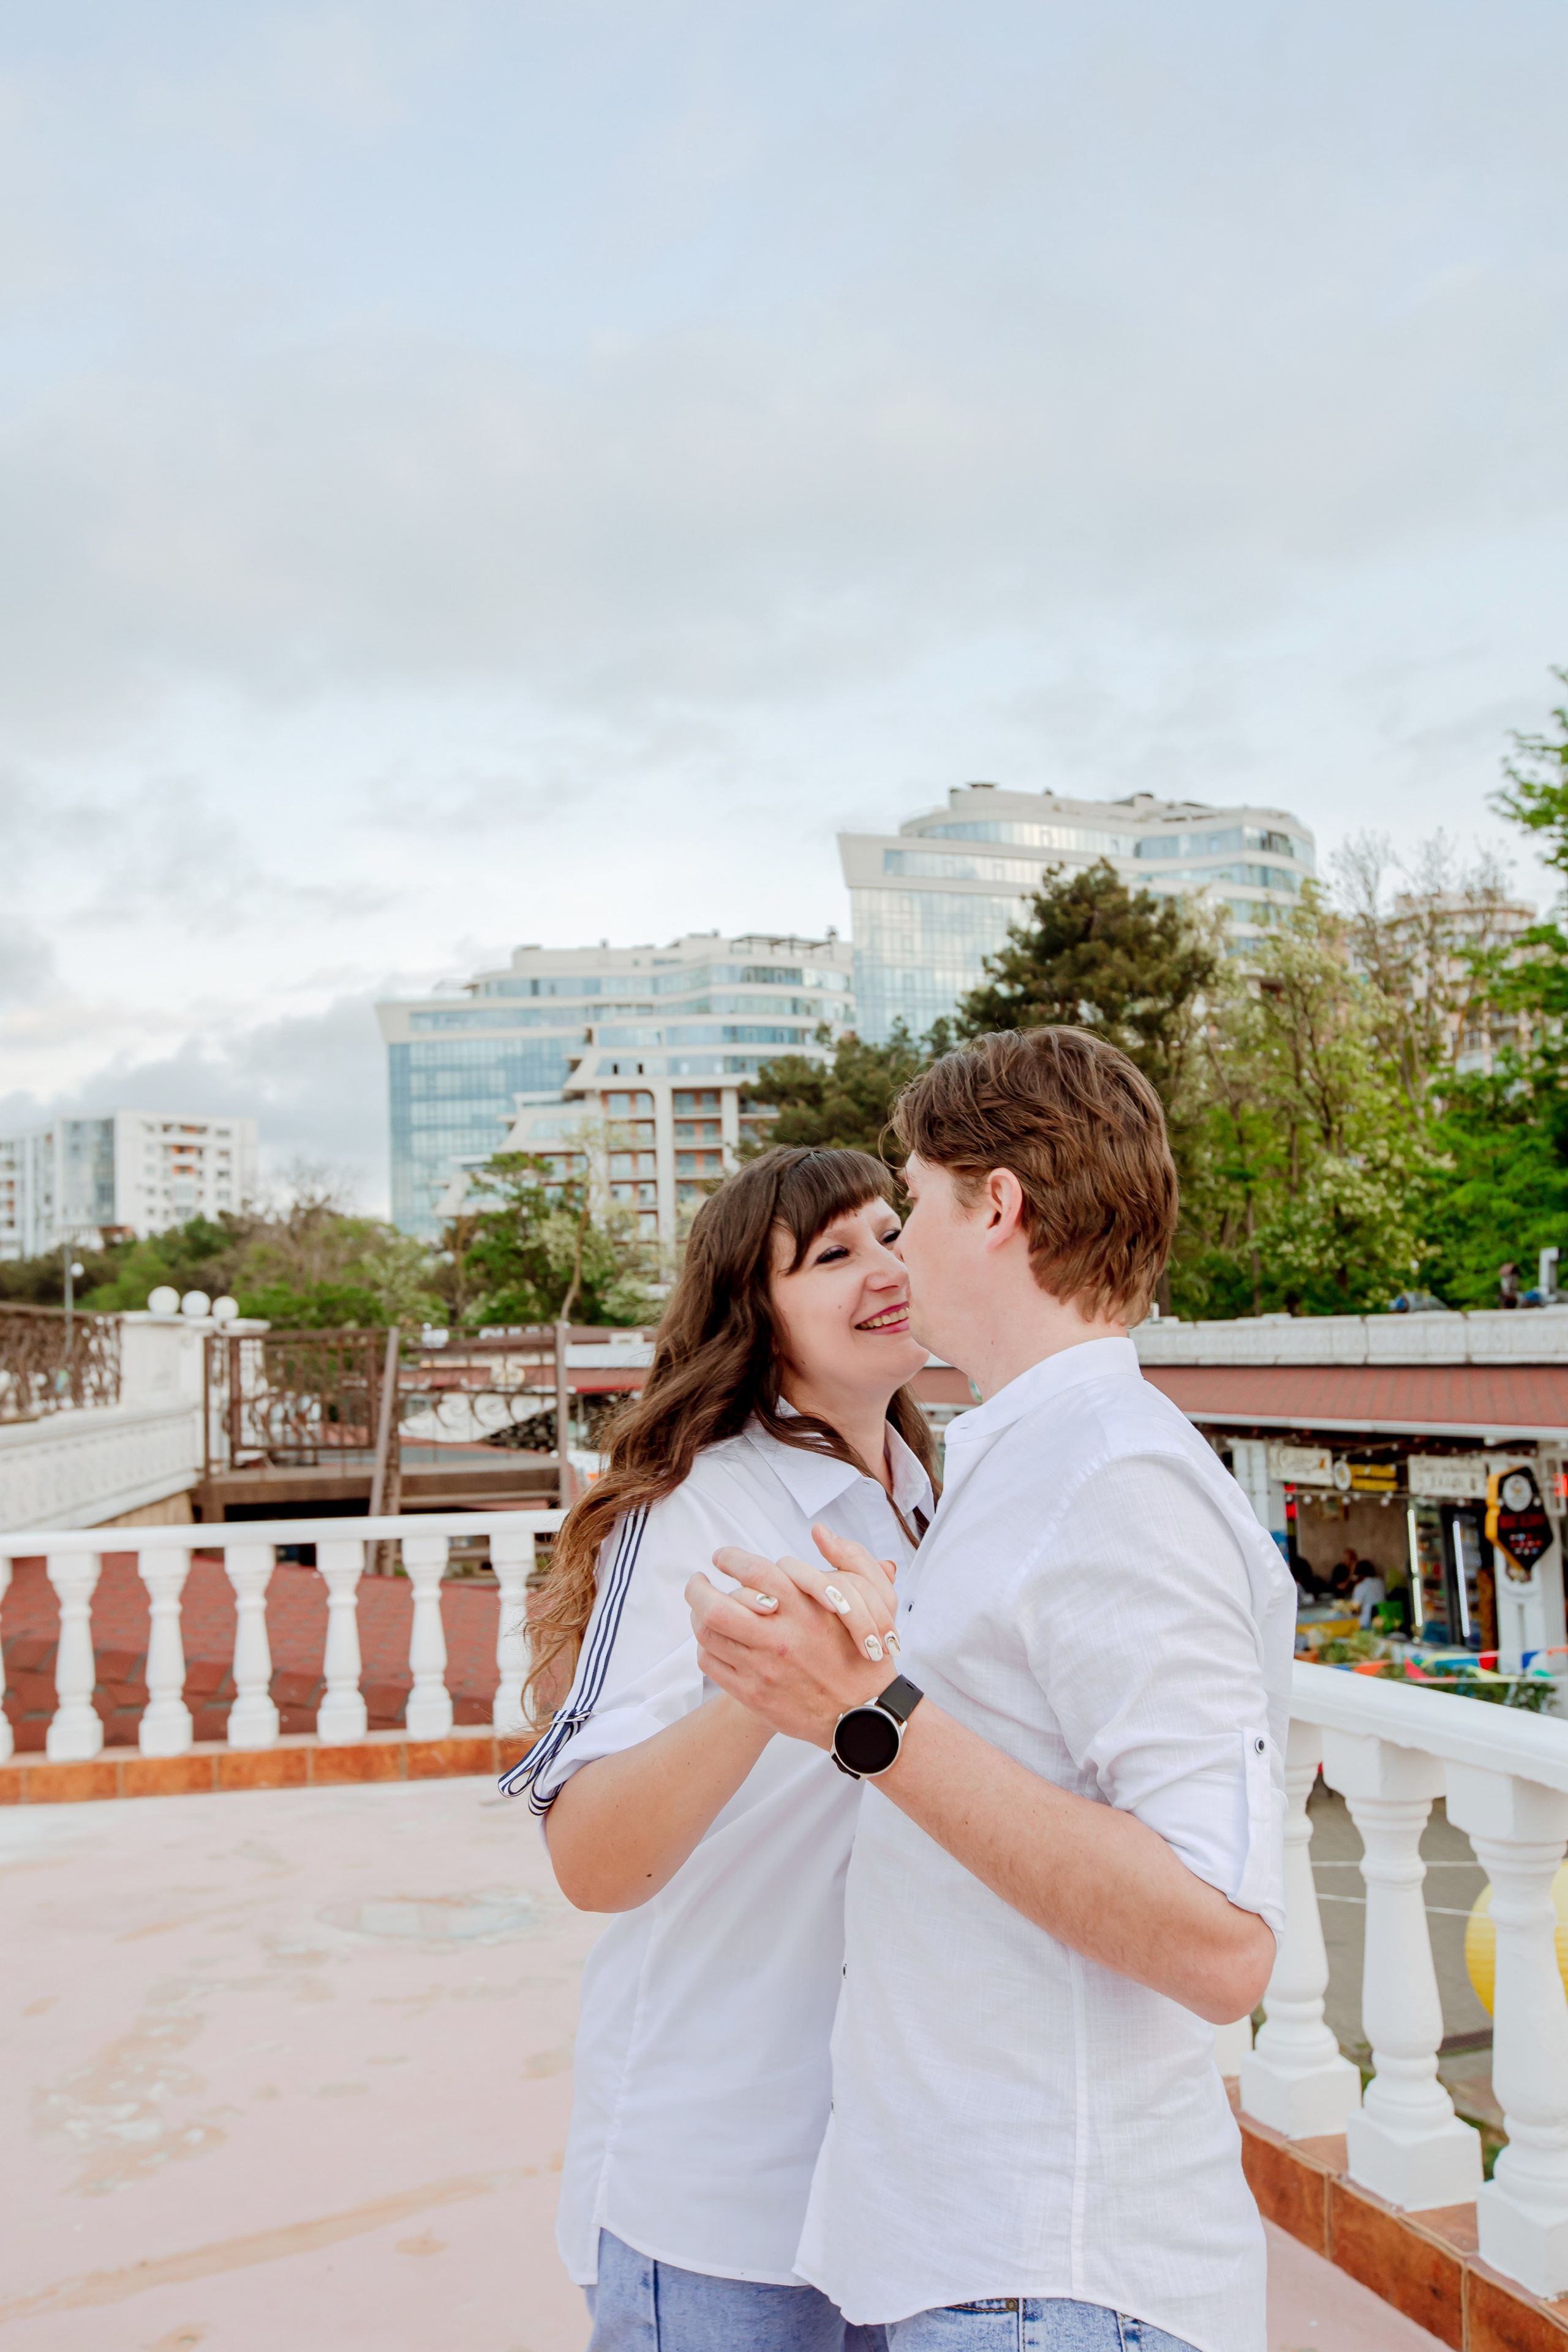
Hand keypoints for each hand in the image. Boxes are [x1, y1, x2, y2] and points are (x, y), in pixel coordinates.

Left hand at [685, 1534, 900, 1747]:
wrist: (864, 1712)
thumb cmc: (864, 1653)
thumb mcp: (873, 1600)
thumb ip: (850, 1559)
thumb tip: (820, 1531)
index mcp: (804, 1608)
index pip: (752, 1571)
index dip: (730, 1558)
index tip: (722, 1557)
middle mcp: (779, 1637)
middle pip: (715, 1606)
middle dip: (697, 1589)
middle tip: (698, 1582)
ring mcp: (763, 1668)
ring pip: (709, 1635)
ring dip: (699, 1616)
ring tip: (702, 1609)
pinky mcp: (754, 1694)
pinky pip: (712, 1664)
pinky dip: (705, 1647)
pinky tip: (714, 1640)